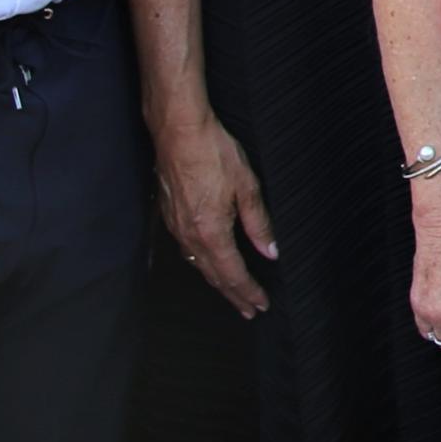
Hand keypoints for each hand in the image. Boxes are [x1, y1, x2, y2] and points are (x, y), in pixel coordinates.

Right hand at [151, 110, 274, 317]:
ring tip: (231, 291)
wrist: (179, 132)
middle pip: (214, 275)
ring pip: (198, 264)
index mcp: (211, 232)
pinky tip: (207, 261)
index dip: (248, 291)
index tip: (260, 304)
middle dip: (233, 294)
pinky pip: (187, 249)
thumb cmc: (214, 153)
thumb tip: (271, 251)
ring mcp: (176, 226)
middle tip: (248, 309)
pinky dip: (202, 262)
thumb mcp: (247, 187)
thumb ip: (259, 223)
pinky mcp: (170, 214)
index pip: (233, 273)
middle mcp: (190, 235)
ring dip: (217, 280)